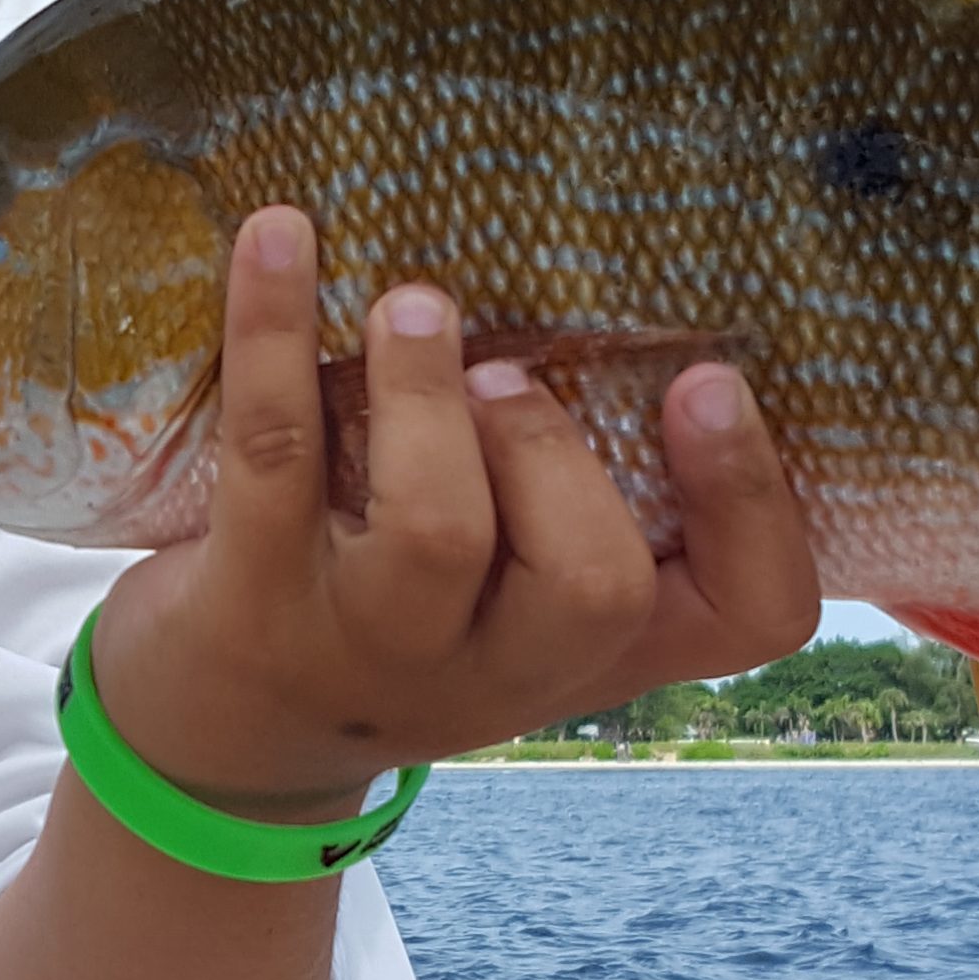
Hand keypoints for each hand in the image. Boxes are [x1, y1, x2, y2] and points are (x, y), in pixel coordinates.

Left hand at [91, 206, 817, 805]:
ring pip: (436, 530)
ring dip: (427, 392)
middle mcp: (499, 672)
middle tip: (500, 369)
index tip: (707, 377)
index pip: (751, 614)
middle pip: (593, 586)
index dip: (753, 496)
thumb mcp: (513, 598)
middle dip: (554, 448)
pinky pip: (273, 453)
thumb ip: (580, 496)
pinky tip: (281, 239)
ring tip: (413, 306)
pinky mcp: (252, 600)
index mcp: (595, 652)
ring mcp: (373, 649)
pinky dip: (275, 331)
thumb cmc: (398, 621)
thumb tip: (612, 298)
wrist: (225, 740)